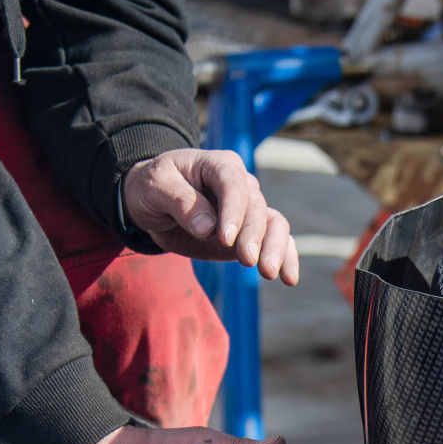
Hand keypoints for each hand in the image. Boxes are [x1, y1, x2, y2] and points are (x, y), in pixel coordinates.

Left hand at [122, 149, 299, 284]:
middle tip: (247, 261)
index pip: (234, 185)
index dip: (234, 212)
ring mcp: (248, 211)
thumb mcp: (156, 186)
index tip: (226, 239)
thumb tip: (207, 227)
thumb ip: (180, 202)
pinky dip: (286, 257)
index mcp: (219, 165)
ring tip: (267, 272)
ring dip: (275, 248)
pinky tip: (289, 278)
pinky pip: (277, 241)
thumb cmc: (153, 187)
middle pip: (256, 207)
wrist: (153, 204)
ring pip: (274, 224)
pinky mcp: (250, 234)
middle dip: (254, 236)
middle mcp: (241, 185)